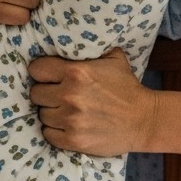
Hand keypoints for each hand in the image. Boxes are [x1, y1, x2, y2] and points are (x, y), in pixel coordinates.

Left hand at [28, 47, 156, 154]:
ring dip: (52, 113)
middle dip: (46, 94)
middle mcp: (70, 95)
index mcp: (76, 72)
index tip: (49, 77)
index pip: (37, 69)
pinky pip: (48, 134)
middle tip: (60, 96)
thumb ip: (91, 50)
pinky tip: (68, 126)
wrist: (144, 120)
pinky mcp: (73, 140)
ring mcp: (71, 120)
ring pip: (42, 115)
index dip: (42, 73)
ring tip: (67, 112)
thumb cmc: (127, 88)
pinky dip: (56, 131)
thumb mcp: (113, 59)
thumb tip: (71, 40)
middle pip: (36, 94)